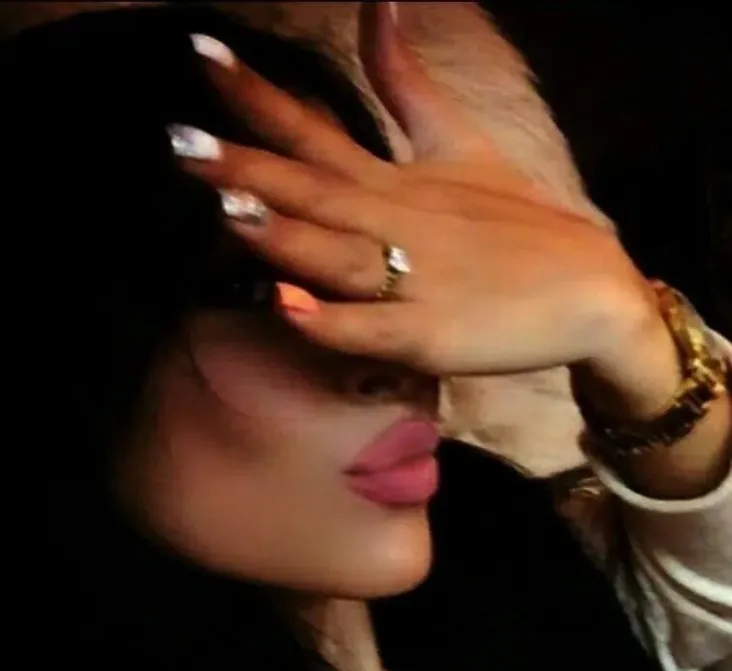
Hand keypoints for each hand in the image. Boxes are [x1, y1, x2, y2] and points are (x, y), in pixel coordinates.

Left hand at [179, 2, 654, 379]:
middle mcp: (395, 223)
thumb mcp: (460, 142)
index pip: (313, 131)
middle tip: (178, 141)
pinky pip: (373, 330)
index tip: (198, 52)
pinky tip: (288, 307)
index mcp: (392, 181)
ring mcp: (414, 280)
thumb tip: (377, 2)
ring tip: (228, 210)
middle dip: (246, 167)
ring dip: (285, 235)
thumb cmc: (518, 223)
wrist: (595, 289)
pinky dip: (332, 320)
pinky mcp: (431, 336)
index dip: (255, 97)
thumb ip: (405, 82)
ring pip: (337, 255)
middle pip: (312, 191)